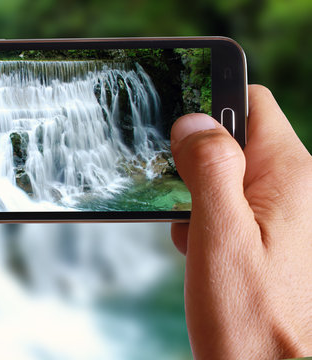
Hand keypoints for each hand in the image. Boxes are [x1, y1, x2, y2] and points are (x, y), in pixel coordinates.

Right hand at [170, 85, 311, 358]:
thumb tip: (193, 121)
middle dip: (198, 163)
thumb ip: (209, 168)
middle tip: (182, 199)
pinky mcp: (272, 236)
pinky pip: (234, 206)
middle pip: (237, 141)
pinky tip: (201, 249)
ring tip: (194, 236)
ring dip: (199, 196)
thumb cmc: (250, 316)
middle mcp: (296, 190)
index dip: (211, 106)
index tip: (178, 129)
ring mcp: (285, 215)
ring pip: (230, 176)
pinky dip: (208, 219)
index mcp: (291, 177)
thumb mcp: (219, 233)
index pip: (253, 105)